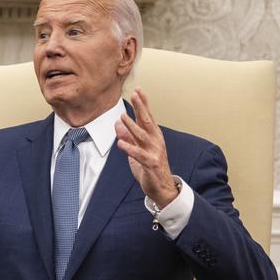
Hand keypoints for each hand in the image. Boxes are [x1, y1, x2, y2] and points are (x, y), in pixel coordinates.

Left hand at [115, 87, 178, 207]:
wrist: (162, 188)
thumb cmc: (150, 168)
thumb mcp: (136, 150)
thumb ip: (128, 136)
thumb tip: (117, 124)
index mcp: (153, 137)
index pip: (147, 117)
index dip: (143, 104)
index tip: (138, 91)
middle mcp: (155, 142)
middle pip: (147, 122)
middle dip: (141, 108)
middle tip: (135, 95)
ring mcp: (154, 152)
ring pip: (142, 136)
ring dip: (132, 126)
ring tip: (122, 117)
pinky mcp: (151, 164)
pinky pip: (139, 155)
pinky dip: (130, 148)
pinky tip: (120, 143)